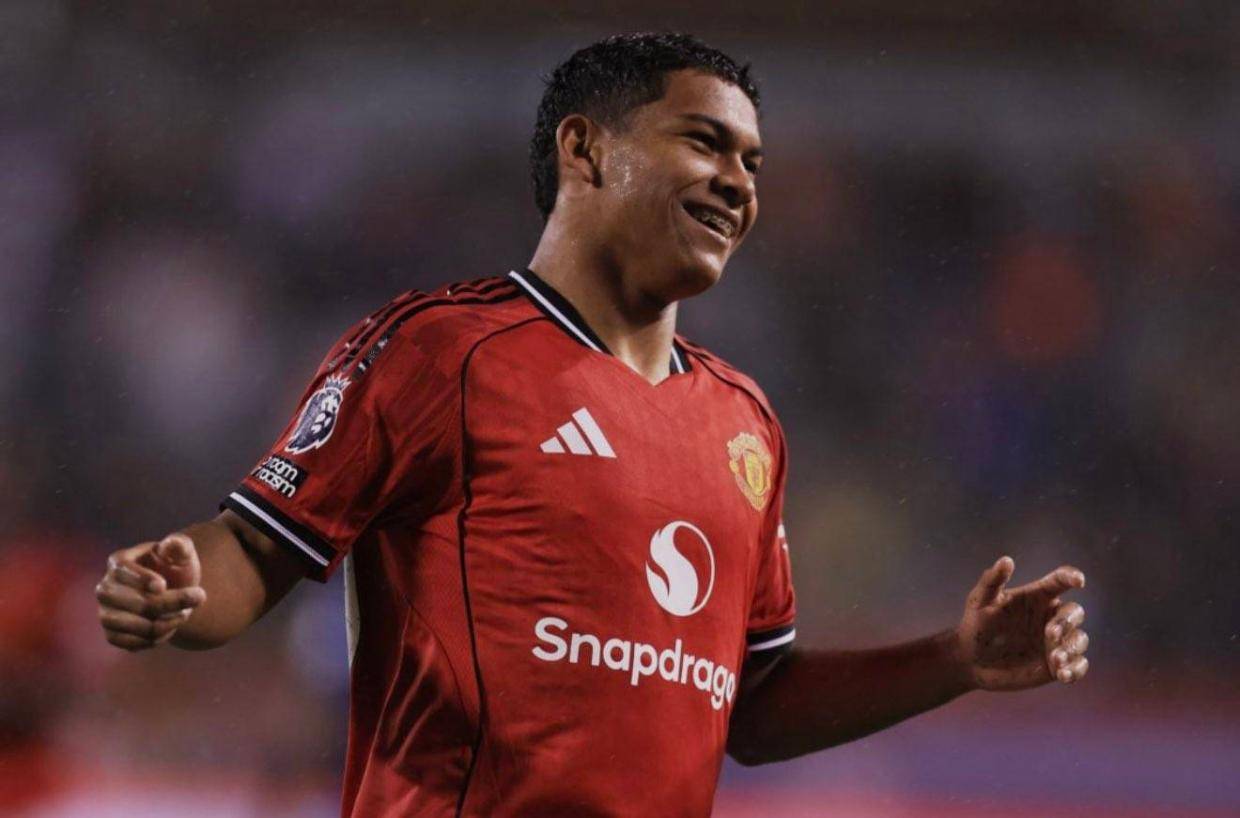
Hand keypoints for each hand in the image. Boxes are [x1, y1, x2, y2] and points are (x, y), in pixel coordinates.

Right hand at [96, 533, 206, 651]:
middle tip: (199, 597)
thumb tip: (172, 544)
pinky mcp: (112, 634)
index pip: (123, 570)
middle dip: (170, 603)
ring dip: (166, 623)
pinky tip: (170, 627)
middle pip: (135, 602)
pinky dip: (156, 639)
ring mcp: (105, 613)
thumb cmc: (175, 568)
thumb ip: (179, 545)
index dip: (142, 579)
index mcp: (118, 562)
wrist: (173, 593)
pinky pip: (132, 643)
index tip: (162, 585)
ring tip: (185, 614)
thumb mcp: (182, 553)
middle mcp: (106, 588)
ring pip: (133, 625)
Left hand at [955, 557, 1088, 691]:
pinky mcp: (1056, 665)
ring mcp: (1056, 642)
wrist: (971, 659)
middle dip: (1067, 622)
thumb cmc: (976, 623)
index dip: (1071, 577)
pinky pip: (1078, 666)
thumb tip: (1006, 560)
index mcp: (1037, 596)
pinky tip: (1063, 675)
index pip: (1060, 581)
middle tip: (1051, 633)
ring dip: (1072, 648)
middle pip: (1074, 612)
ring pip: (1079, 640)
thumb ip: (992, 580)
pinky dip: (1075, 670)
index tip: (1079, 580)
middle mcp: (1051, 616)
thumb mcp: (980, 600)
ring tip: (1055, 659)